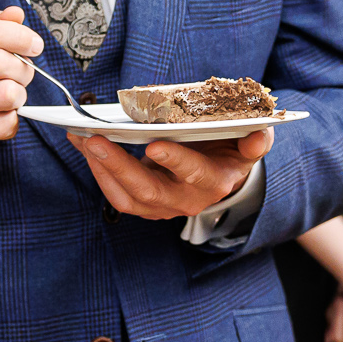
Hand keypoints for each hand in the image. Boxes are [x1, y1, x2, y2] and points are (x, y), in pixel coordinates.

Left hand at [71, 128, 272, 219]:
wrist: (220, 172)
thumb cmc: (229, 149)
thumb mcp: (248, 143)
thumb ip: (256, 140)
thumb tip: (260, 135)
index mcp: (215, 181)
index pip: (195, 174)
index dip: (176, 161)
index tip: (154, 145)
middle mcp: (187, 200)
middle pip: (149, 190)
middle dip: (119, 165)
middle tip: (95, 139)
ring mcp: (163, 206)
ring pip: (126, 197)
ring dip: (100, 168)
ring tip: (81, 139)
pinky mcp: (144, 204)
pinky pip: (116, 194)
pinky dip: (97, 170)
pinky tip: (83, 144)